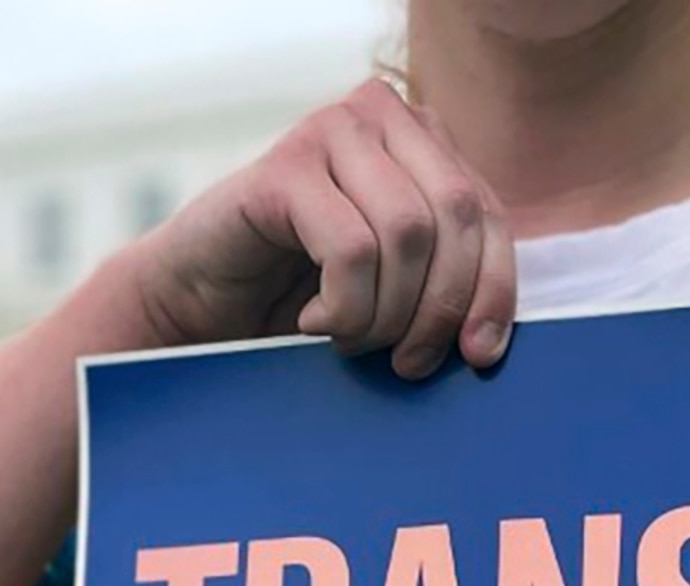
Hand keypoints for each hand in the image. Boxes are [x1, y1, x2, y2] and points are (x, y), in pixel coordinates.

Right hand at [123, 77, 517, 379]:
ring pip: (408, 234)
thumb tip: (491, 337)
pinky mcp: (286, 169)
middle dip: (438, 308)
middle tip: (406, 363)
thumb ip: (443, 280)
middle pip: (455, 217)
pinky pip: (352, 250)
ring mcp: (332, 133)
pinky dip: (343, 308)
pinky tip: (311, 323)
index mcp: (420, 139)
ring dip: (384, 313)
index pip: (486, 212)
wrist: (196, 307)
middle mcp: (381, 118)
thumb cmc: (296, 300)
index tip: (477, 355)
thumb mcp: (392, 288)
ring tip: (347, 339)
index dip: (492, 288)